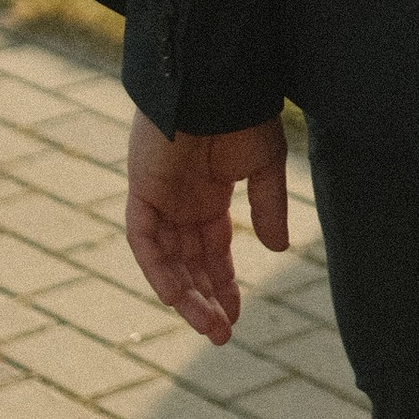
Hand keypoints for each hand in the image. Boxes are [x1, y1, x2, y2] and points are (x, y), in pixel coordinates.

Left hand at [126, 110, 289, 342]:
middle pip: (189, 263)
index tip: (236, 315)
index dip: (222, 283)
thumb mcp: (266, 166)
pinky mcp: (141, 193)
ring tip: (210, 326)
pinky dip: (158, 270)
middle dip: (206, 299)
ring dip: (186, 295)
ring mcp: (159, 199)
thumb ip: (268, 208)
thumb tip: (277, 250)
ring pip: (167, 261)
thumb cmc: (242, 115)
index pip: (213, 251)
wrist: (215, 84)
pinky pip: (144, 242)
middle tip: (223, 334)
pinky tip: (178, 297)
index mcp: (210, 195)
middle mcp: (181, 203)